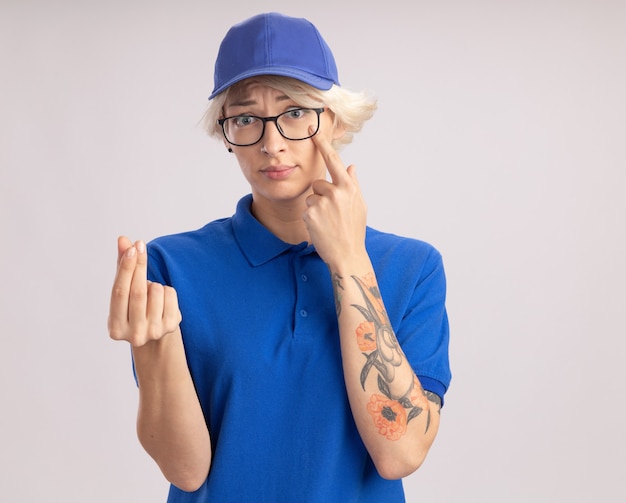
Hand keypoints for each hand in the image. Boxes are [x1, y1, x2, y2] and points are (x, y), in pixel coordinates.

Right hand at [108, 236, 181, 346]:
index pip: (120, 292)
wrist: (155, 334)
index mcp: (115, 328)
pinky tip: (161, 298)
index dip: (126, 268)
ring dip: (153, 282)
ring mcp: (154, 331)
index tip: (131, 248)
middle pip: (138, 292)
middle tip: (140, 246)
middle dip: (139, 265)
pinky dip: (166, 289)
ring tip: (149, 291)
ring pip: (156, 291)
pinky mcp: (171, 326)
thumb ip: (122, 266)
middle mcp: (134, 334)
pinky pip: (170, 294)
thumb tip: (123, 240)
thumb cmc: (134, 308)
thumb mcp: (124, 291)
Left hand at [303, 133, 367, 268]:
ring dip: (315, 208)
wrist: (346, 255)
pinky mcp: (310, 214)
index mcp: (348, 187)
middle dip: (321, 196)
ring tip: (327, 222)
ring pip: (310, 197)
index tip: (312, 128)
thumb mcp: (359, 205)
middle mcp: (336, 192)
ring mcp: (322, 203)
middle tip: (332, 214)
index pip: (333, 160)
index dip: (321, 143)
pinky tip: (321, 228)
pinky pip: (306, 209)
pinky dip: (311, 218)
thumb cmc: (354, 230)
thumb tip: (350, 166)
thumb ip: (353, 184)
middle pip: (318, 183)